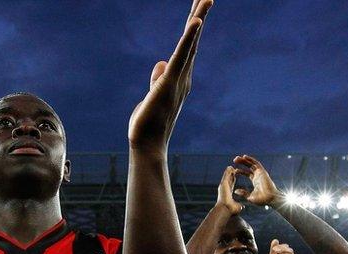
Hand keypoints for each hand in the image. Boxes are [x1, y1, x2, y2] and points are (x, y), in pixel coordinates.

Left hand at [128, 0, 212, 153]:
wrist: (147, 145)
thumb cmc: (149, 125)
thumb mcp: (151, 96)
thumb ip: (157, 79)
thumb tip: (161, 62)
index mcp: (179, 79)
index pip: (187, 49)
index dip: (192, 29)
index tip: (198, 10)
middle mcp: (183, 77)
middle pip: (193, 41)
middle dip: (199, 16)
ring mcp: (178, 80)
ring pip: (191, 44)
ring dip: (198, 20)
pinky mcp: (170, 83)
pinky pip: (182, 56)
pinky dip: (189, 38)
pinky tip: (196, 22)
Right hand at [216, 166, 243, 214]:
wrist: (225, 210)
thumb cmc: (230, 210)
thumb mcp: (236, 206)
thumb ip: (238, 205)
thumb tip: (242, 207)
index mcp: (227, 193)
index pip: (230, 185)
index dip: (232, 180)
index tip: (234, 176)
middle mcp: (224, 189)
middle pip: (228, 179)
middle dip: (230, 174)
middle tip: (232, 169)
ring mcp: (223, 186)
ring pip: (226, 177)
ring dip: (228, 171)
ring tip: (231, 166)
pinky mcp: (223, 185)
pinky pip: (226, 176)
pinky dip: (227, 172)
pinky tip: (230, 167)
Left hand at [233, 155, 281, 205]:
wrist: (270, 199)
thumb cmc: (262, 200)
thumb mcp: (250, 197)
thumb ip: (243, 193)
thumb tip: (236, 191)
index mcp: (255, 181)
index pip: (247, 174)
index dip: (241, 171)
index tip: (234, 170)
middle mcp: (258, 176)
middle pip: (249, 167)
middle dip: (242, 163)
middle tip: (234, 160)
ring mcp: (260, 173)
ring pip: (251, 164)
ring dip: (244, 160)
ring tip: (237, 158)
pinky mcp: (262, 171)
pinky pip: (256, 163)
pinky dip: (250, 159)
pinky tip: (244, 156)